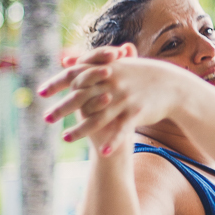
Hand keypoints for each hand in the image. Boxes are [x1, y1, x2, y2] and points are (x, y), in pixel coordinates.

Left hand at [39, 49, 190, 154]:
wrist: (173, 86)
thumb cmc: (143, 76)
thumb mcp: (119, 66)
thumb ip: (92, 64)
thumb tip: (68, 62)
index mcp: (107, 69)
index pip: (75, 74)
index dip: (57, 83)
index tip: (41, 92)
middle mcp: (113, 83)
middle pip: (82, 97)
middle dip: (62, 109)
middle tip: (46, 118)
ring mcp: (125, 98)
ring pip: (99, 117)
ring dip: (81, 129)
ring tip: (65, 139)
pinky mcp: (137, 112)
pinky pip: (122, 129)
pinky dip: (113, 141)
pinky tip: (103, 152)